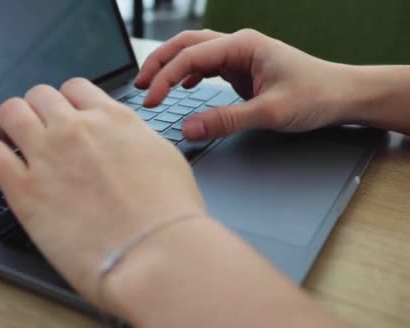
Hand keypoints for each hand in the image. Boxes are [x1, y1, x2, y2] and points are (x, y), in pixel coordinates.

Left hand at [0, 78, 206, 304]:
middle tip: (40, 132)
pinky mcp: (25, 191)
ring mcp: (48, 156)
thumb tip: (121, 139)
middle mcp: (76, 129)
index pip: (75, 88)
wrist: (156, 253)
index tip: (66, 119)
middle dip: (38, 111)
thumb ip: (133, 139)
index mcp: (112, 120)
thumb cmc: (170, 215)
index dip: (67, 103)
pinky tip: (3, 169)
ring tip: (14, 143)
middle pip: (39, 95)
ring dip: (10, 124)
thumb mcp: (163, 158)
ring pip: (10, 112)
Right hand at [136, 29, 356, 139]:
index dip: (165, 78)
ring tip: (151, 85)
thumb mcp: (270, 112)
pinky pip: (207, 66)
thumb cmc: (315, 95)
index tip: (150, 100)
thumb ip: (226, 120)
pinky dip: (189, 74)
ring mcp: (240, 56)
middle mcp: (238, 45)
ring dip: (171, 67)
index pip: (191, 57)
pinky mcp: (242, 69)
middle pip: (186, 45)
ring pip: (194, 53)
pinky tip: (183, 87)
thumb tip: (189, 129)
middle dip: (159, 63)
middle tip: (139, 85)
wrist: (342, 94)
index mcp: (243, 46)